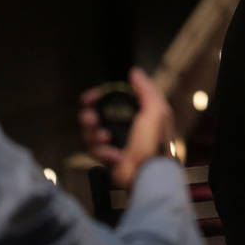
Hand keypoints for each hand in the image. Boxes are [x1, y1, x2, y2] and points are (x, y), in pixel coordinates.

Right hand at [79, 68, 173, 188]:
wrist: (150, 172)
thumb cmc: (156, 141)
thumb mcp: (156, 110)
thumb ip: (146, 90)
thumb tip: (134, 72)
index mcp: (135, 113)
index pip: (110, 100)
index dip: (97, 98)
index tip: (89, 98)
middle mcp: (123, 126)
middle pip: (95, 116)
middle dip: (89, 117)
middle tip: (91, 120)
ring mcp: (115, 143)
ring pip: (90, 134)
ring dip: (94, 134)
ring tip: (105, 137)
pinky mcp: (108, 159)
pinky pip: (95, 151)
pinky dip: (103, 152)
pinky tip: (114, 155)